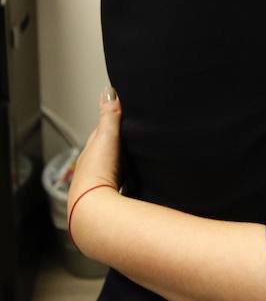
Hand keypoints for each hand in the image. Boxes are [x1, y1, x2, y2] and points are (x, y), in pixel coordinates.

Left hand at [67, 89, 121, 249]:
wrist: (94, 209)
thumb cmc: (96, 174)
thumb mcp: (106, 138)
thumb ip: (109, 116)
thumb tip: (109, 91)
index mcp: (90, 151)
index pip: (101, 132)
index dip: (112, 123)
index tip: (123, 113)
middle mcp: (93, 168)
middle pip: (108, 151)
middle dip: (119, 144)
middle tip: (135, 135)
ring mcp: (101, 184)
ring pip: (114, 168)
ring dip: (123, 163)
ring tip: (138, 158)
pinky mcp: (112, 198)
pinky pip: (122, 182)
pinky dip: (128, 178)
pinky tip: (136, 180)